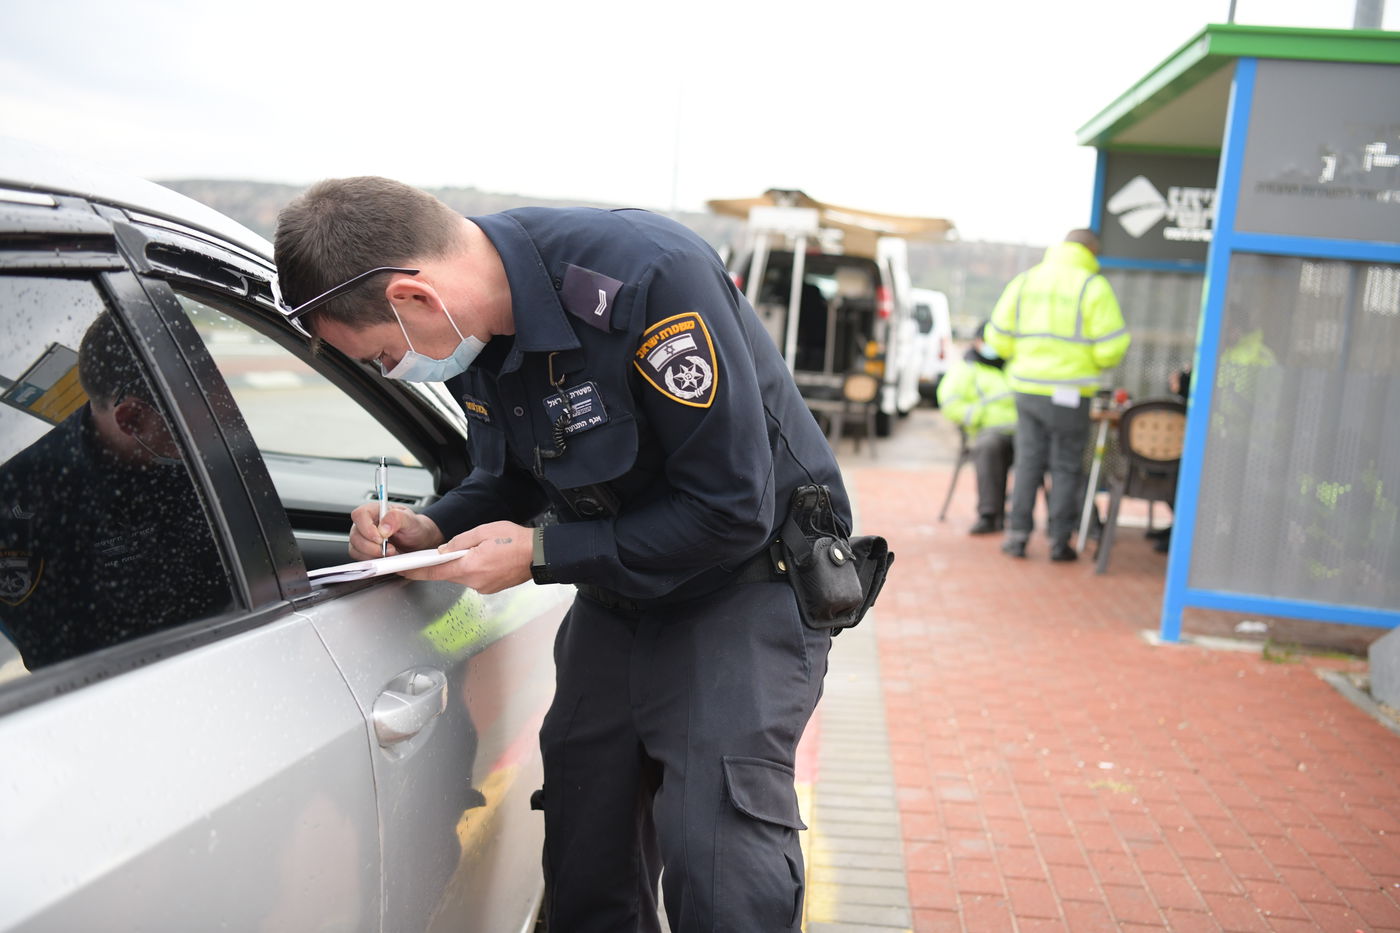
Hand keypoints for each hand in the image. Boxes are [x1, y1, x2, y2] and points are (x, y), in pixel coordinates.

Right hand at [348, 502, 444, 560]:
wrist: (418, 542)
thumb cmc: (413, 528)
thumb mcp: (410, 520)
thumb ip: (397, 518)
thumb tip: (383, 527)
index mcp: (374, 510)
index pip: (360, 515)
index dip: (367, 528)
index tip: (380, 538)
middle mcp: (365, 524)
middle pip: (355, 535)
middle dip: (373, 546)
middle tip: (391, 549)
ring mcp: (363, 538)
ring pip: (356, 549)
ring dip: (373, 555)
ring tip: (391, 552)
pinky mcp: (364, 551)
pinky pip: (360, 558)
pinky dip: (372, 561)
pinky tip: (385, 557)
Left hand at [400, 521, 532, 593]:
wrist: (540, 555)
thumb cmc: (516, 541)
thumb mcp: (484, 531)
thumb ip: (459, 541)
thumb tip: (444, 550)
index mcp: (470, 567)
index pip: (435, 571)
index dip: (416, 571)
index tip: (402, 570)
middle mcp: (475, 581)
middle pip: (448, 573)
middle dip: (442, 563)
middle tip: (444, 551)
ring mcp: (483, 587)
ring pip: (462, 575)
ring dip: (461, 564)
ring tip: (477, 550)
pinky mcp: (490, 588)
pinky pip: (474, 578)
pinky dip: (473, 569)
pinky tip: (484, 558)